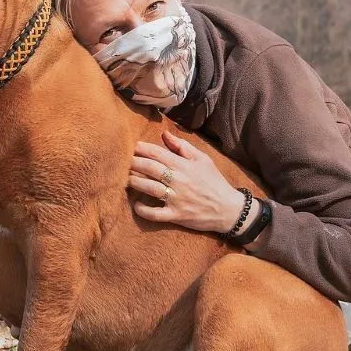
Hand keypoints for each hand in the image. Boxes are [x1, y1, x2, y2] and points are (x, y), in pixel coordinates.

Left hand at [128, 131, 246, 233]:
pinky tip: (135, 205)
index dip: (141, 149)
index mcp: (184, 165)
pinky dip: (143, 210)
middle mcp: (179, 181)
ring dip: (134, 182)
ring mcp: (176, 199)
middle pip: (150, 169)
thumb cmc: (214, 181)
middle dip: (133, 163)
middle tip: (122, 161)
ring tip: (125, 179)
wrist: (229, 209)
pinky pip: (155, 214)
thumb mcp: (203, 159)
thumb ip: (182, 146)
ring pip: (150, 189)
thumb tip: (164, 134)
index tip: (131, 147)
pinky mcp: (176, 215)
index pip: (158, 154)